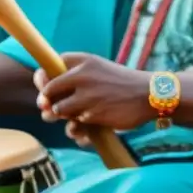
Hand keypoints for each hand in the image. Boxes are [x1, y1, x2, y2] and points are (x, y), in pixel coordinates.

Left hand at [33, 53, 153, 131]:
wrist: (149, 95)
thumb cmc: (120, 84)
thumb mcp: (98, 69)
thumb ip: (73, 78)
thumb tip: (43, 102)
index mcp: (82, 61)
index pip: (48, 67)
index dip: (43, 81)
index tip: (46, 91)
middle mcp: (82, 75)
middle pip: (48, 91)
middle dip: (47, 104)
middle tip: (52, 111)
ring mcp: (87, 95)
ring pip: (58, 110)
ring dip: (63, 117)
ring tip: (75, 119)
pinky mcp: (94, 114)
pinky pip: (73, 126)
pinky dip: (76, 131)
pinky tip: (85, 131)